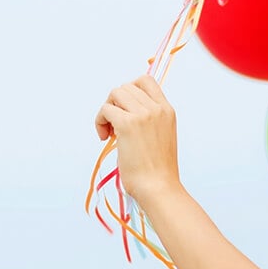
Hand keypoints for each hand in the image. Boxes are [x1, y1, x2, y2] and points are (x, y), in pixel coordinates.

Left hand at [94, 75, 181, 201]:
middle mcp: (157, 108)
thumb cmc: (157, 170)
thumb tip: (125, 112)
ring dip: (107, 110)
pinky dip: (100, 122)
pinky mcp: (127, 124)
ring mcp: (142, 115)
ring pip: (114, 94)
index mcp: (167, 110)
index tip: (123, 107)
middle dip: (115, 103)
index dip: (130, 89)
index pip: (146, 81)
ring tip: (109, 132)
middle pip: (126, 87)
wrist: (158, 187)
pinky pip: (106, 110)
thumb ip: (150, 121)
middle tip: (114, 125)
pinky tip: (104, 137)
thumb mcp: (162, 136)